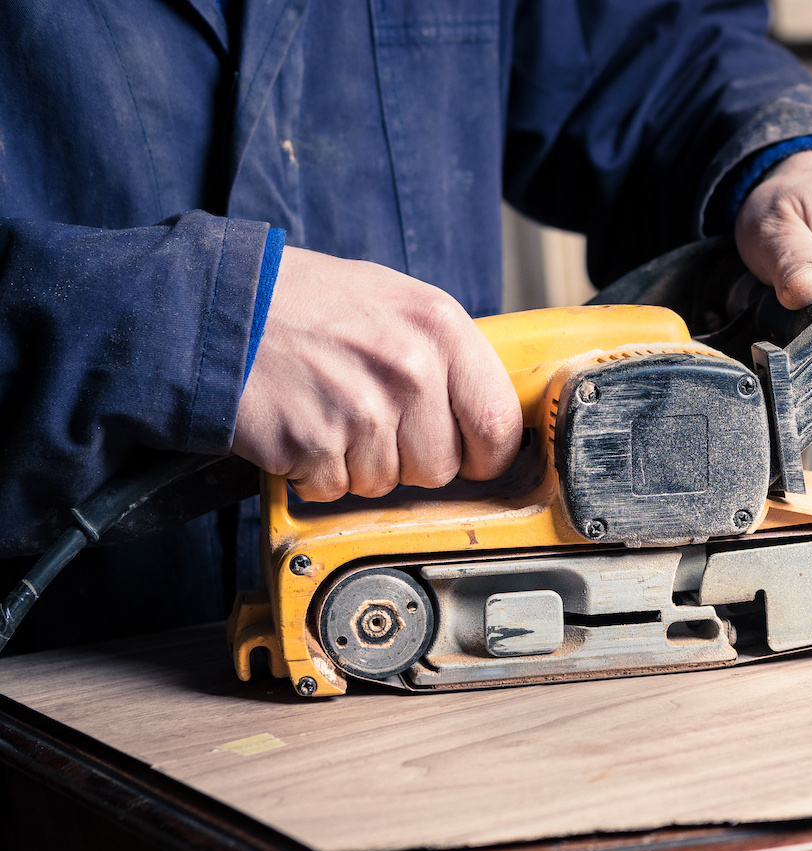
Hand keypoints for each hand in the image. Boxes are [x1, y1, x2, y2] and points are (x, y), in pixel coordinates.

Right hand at [233, 247, 522, 500]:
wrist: (215, 303)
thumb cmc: (304, 301)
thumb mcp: (393, 301)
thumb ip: (444, 354)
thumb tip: (484, 411)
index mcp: (440, 328)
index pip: (498, 423)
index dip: (485, 453)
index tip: (469, 456)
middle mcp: (409, 368)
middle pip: (441, 466)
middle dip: (409, 459)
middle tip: (371, 421)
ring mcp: (361, 409)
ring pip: (386, 483)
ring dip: (356, 464)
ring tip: (329, 413)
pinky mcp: (314, 444)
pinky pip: (334, 490)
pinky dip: (314, 472)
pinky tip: (301, 426)